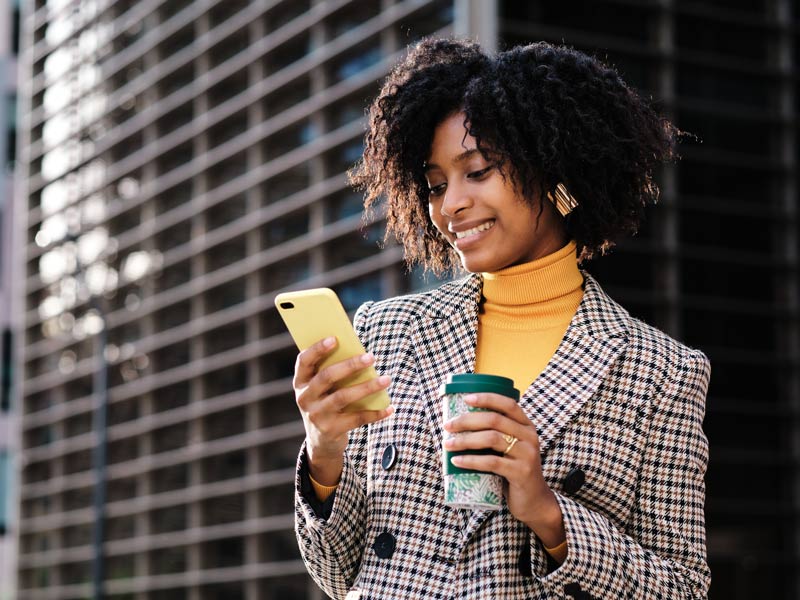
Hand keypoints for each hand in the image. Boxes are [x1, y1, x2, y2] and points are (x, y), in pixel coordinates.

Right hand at [294, 336, 393, 484]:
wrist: (320, 441)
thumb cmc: (326, 402)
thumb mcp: (322, 389)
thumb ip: (333, 372)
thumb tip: (360, 354)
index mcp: (301, 382)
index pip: (304, 361)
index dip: (317, 349)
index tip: (335, 338)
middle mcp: (305, 398)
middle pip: (327, 377)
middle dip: (350, 365)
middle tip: (372, 357)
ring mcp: (317, 415)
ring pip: (343, 397)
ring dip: (367, 387)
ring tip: (386, 379)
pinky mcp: (331, 430)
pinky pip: (356, 419)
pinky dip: (375, 413)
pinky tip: (389, 407)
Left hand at [443, 393, 564, 546]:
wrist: (534, 500)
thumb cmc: (514, 470)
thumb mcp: (510, 448)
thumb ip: (496, 434)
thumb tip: (459, 423)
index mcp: (526, 426)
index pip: (508, 404)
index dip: (487, 398)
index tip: (466, 399)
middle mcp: (530, 436)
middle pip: (495, 420)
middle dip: (467, 420)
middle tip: (448, 426)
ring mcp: (527, 454)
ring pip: (492, 439)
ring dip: (465, 440)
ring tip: (448, 444)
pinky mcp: (521, 472)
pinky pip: (492, 462)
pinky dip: (471, 461)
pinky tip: (456, 461)